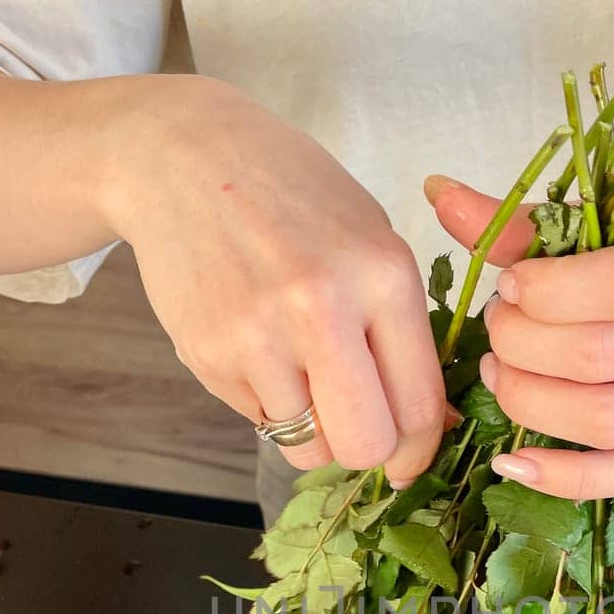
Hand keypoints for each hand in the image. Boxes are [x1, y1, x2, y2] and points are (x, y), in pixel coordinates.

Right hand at [107, 76, 445, 484]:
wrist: (182, 158)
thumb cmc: (293, 197)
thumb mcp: (371, 239)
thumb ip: (402, 330)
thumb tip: (431, 423)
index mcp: (382, 276)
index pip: (419, 406)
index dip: (418, 448)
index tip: (409, 455)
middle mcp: (322, 310)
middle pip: (365, 446)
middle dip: (368, 450)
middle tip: (358, 425)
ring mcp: (258, 337)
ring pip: (308, 449)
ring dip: (313, 427)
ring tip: (301, 370)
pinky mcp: (207, 356)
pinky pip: (260, 422)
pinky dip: (268, 401)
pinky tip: (258, 344)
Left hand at [428, 178, 613, 498]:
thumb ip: (538, 217)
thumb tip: (439, 195)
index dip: (550, 293)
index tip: (510, 285)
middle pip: (607, 358)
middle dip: (525, 345)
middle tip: (498, 326)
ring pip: (612, 421)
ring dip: (532, 401)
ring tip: (501, 372)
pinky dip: (564, 477)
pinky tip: (513, 460)